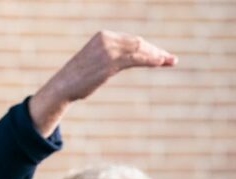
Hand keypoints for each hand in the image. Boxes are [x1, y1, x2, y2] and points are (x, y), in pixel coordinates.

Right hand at [30, 30, 176, 134]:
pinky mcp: (110, 62)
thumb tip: (126, 62)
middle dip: (156, 51)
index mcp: (104, 36)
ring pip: (139, 50)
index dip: (149, 48)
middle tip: (172, 60)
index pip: (132, 40)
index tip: (162, 56)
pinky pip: (134, 59)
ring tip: (171, 61)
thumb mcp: (98, 63)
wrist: (64, 85)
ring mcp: (108, 49)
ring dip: (157, 56)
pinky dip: (149, 60)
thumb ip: (113, 58)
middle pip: (138, 43)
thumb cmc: (80, 78)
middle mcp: (106, 38)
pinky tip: (160, 62)